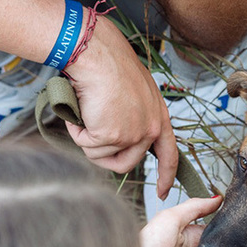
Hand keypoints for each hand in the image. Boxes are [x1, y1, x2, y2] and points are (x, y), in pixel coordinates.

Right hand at [64, 16, 177, 197]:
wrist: (97, 54)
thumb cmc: (110, 65)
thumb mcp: (134, 93)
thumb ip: (134, 115)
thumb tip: (119, 135)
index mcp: (160, 117)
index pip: (170, 155)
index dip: (166, 176)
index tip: (162, 192)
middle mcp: (150, 129)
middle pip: (127, 163)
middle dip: (104, 157)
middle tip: (89, 138)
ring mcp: (132, 135)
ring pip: (102, 156)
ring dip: (87, 138)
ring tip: (84, 111)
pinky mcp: (112, 136)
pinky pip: (87, 146)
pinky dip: (77, 131)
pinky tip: (78, 111)